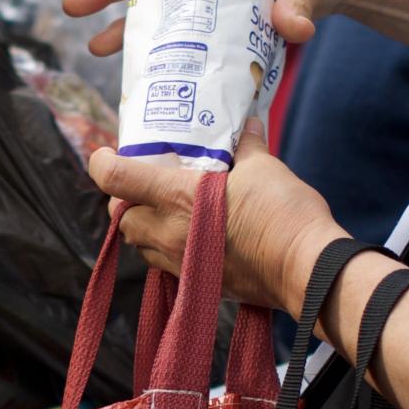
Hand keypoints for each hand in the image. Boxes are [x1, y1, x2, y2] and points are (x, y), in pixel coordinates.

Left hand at [88, 115, 344, 314]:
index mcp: (177, 197)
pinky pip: (164, 265)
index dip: (101, 163)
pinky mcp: (198, 283)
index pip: (116, 179)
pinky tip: (191, 236)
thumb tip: (247, 125)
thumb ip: (247, 146)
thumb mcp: (265, 168)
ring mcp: (181, 262)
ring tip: (165, 210)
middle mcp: (169, 232)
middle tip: (142, 184)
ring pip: (140, 245)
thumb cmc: (284, 215)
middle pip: (122, 218)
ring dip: (143, 226)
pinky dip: (165, 248)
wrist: (306, 269)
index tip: (105, 153)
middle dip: (124, 200)